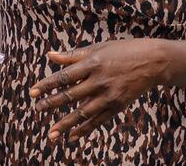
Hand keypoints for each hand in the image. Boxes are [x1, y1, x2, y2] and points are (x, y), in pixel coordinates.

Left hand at [29, 39, 171, 141]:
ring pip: (83, 113)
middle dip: (51, 104)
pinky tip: (72, 136)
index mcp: (92, 64)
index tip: (32, 93)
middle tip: (36, 110)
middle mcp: (99, 81)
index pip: (64, 77)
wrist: (154, 62)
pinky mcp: (117, 106)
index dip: (47, 85)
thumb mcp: (97, 48)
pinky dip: (85, 129)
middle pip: (70, 96)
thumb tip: (50, 55)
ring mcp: (109, 95)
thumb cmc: (123, 51)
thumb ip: (72, 55)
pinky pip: (98, 120)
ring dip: (65, 124)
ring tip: (51, 134)